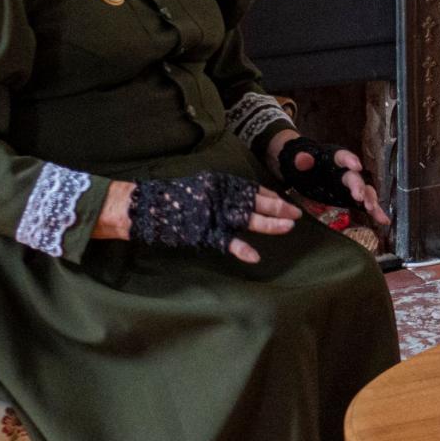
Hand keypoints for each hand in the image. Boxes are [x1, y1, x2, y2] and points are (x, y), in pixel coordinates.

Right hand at [95, 176, 300, 263]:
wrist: (142, 206)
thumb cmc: (171, 198)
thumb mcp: (201, 187)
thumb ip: (222, 194)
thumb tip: (245, 203)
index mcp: (219, 183)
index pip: (252, 189)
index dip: (271, 196)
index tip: (287, 201)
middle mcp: (219, 195)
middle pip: (255, 202)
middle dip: (278, 208)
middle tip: (297, 213)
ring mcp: (212, 214)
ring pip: (247, 219)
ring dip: (270, 224)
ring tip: (289, 227)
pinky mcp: (202, 231)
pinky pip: (226, 242)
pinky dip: (241, 249)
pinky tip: (255, 256)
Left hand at [267, 129, 388, 226]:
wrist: (300, 170)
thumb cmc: (299, 161)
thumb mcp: (295, 158)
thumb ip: (300, 159)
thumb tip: (304, 159)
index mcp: (332, 158)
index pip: (342, 156)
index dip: (350, 160)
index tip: (356, 166)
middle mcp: (345, 171)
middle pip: (355, 177)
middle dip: (359, 186)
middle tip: (359, 197)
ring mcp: (349, 186)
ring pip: (365, 191)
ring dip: (370, 200)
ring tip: (372, 209)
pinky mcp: (350, 198)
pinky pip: (365, 205)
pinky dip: (375, 212)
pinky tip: (384, 220)